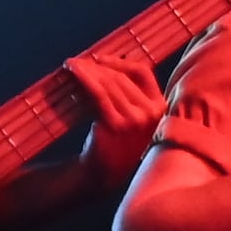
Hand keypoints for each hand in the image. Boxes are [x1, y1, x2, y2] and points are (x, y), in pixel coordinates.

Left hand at [58, 46, 163, 184]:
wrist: (105, 172)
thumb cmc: (116, 141)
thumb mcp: (132, 116)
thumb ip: (128, 94)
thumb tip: (104, 63)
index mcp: (161, 106)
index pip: (142, 72)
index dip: (118, 61)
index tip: (97, 58)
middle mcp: (152, 111)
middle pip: (120, 77)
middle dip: (95, 66)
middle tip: (75, 62)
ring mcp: (136, 119)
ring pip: (108, 83)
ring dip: (86, 71)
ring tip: (70, 65)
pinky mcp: (116, 124)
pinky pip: (97, 94)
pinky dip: (83, 79)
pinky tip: (72, 73)